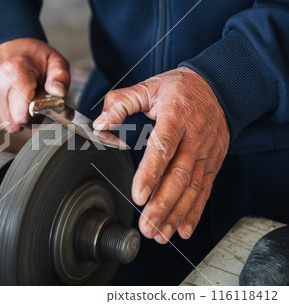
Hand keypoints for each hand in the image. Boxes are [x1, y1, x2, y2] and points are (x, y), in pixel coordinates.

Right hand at [0, 38, 69, 131]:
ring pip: (3, 122)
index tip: (38, 104)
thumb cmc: (32, 56)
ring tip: (19, 97)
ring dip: (14, 115)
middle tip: (31, 100)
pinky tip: (8, 97)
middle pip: (12, 122)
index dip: (34, 116)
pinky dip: (4, 111)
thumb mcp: (55, 61)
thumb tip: (58, 92)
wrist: (7, 41)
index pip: (21, 116)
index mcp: (14, 71)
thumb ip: (61, 78)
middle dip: (25, 117)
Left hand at [93, 67, 229, 243]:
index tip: (139, 195)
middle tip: (147, 226)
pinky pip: (205, 190)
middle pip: (179, 176)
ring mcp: (206, 153)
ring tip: (160, 234)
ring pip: (192, 188)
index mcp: (176, 117)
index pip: (163, 148)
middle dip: (163, 205)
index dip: (151, 174)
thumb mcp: (149, 86)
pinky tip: (183, 230)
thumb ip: (122, 102)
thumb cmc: (180, 89)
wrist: (219, 87)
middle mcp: (194, 138)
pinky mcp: (213, 163)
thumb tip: (101, 123)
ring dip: (176, 214)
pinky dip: (194, 212)